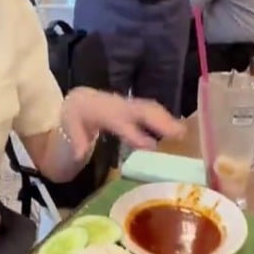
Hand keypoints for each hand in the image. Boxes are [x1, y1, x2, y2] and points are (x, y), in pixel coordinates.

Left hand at [60, 87, 184, 158]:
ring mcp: (130, 104)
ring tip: (184, 132)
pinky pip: (153, 109)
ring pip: (151, 108)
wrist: (80, 100)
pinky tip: (177, 126)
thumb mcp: (70, 127)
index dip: (136, 134)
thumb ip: (77, 140)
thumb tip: (80, 154)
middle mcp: (121, 106)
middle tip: (180, 134)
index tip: (152, 146)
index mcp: (105, 113)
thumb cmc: (76, 116)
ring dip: (168, 118)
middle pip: (144, 111)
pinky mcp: (135, 106)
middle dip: (162, 121)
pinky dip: (166, 116)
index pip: (122, 124)